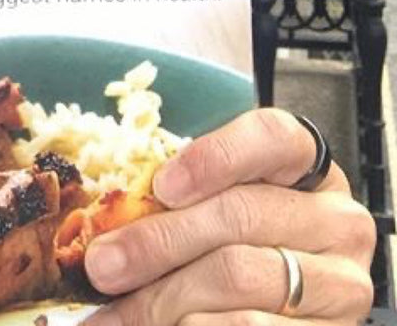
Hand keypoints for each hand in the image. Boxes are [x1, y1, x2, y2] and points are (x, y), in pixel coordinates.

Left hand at [82, 107, 375, 323]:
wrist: (283, 307)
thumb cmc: (233, 237)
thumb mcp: (213, 203)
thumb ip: (175, 201)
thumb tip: (105, 234)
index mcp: (306, 164)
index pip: (272, 138)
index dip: (216, 157)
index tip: (161, 185)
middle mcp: (337, 220)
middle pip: (239, 216)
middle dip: (157, 243)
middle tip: (102, 266)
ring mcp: (343, 284)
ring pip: (241, 279)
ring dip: (164, 299)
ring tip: (115, 314)